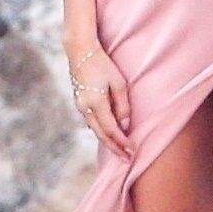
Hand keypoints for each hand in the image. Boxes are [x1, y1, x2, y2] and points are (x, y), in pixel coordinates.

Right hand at [68, 44, 134, 160]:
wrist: (80, 51)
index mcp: (96, 103)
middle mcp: (85, 108)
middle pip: (101, 135)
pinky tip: (109, 136)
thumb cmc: (102, 64)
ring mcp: (80, 106)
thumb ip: (123, 105)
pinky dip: (102, 131)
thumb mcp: (118, 82)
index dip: (122, 143)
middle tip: (127, 160)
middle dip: (115, 148)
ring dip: (108, 141)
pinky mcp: (79, 103)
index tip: (132, 152)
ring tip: (120, 151)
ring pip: (95, 130)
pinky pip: (92, 122)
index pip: (111, 130)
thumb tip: (125, 125)